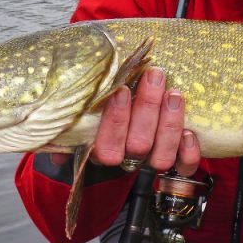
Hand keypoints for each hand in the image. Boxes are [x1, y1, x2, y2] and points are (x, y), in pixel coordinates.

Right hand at [49, 67, 201, 175]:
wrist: (133, 99)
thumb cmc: (107, 101)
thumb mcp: (85, 110)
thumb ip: (70, 120)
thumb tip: (52, 139)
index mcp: (103, 149)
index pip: (107, 146)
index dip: (115, 120)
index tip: (121, 90)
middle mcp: (129, 158)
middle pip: (138, 145)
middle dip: (147, 108)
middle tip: (154, 75)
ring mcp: (153, 160)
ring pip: (162, 156)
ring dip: (169, 123)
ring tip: (173, 93)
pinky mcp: (179, 162)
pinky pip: (186, 166)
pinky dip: (189, 152)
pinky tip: (190, 131)